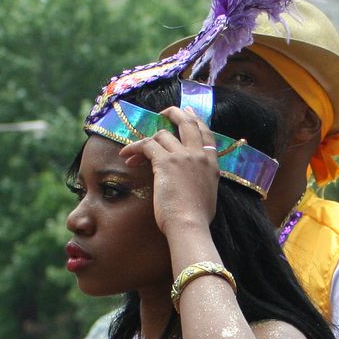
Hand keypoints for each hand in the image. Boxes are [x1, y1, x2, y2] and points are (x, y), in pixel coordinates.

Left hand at [120, 105, 218, 238]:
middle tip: (163, 112)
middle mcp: (199, 155)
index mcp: (212, 165)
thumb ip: (202, 184)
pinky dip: (134, 148)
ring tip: (133, 152)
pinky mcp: (165, 162)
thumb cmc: (196, 220)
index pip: (206, 134)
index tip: (189, 113)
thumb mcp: (208, 197)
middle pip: (188, 123)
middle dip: (175, 113)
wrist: (190, 225)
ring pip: (163, 134)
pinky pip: (147, 145)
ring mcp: (183, 156)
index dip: (196, 121)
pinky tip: (126, 156)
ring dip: (146, 141)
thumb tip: (195, 185)